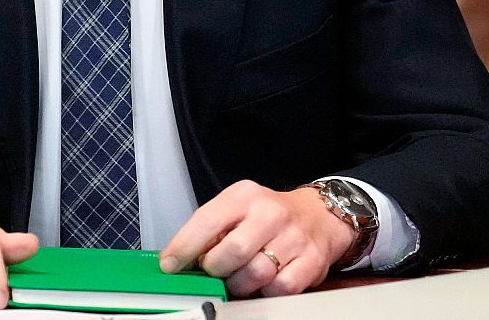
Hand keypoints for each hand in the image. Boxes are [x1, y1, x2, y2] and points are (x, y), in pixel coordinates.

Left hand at [159, 180, 353, 297]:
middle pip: (233, 251)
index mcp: (244, 196)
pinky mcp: (311, 261)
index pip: (207, 220)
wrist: (318, 216)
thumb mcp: (236, 209)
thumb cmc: (266, 217)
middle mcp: (270, 213)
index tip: (170, 265)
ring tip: (238, 278)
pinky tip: (263, 283)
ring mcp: (294, 237)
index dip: (184, 246)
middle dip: (216, 269)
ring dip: (240, 284)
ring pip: (256, 273)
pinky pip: (280, 288)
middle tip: (214, 271)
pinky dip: (266, 292)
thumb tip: (178, 260)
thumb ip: (210, 231)